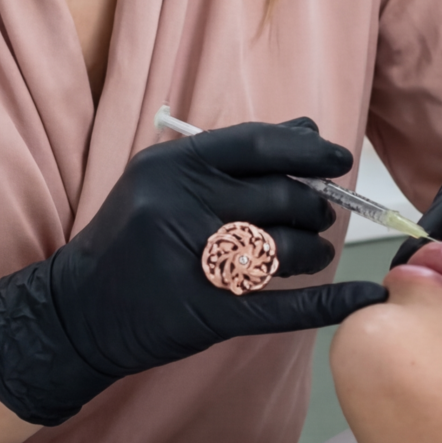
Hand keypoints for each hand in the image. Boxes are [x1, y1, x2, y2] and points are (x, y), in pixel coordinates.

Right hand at [0, 118, 388, 425]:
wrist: (78, 308)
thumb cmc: (130, 237)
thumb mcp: (166, 182)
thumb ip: (235, 156)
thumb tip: (309, 130)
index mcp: (170, 165)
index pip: (257, 145)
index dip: (307, 150)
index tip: (338, 158)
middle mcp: (179, 206)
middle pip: (278, 199)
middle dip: (313, 207)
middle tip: (319, 216)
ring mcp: (190, 261)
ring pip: (283, 249)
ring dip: (313, 251)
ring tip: (314, 253)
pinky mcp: (204, 312)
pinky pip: (281, 306)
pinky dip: (328, 302)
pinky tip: (363, 296)